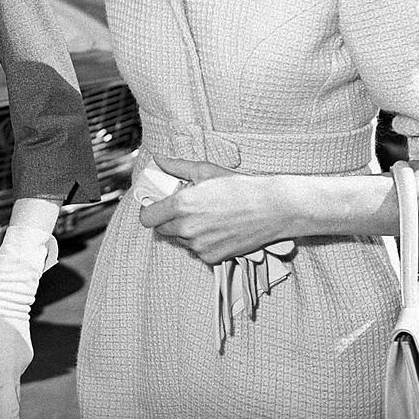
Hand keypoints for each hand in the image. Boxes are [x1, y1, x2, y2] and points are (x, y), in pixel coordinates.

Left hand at [137, 155, 290, 264]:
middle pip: (162, 230)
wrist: (270, 209)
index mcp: (182, 205)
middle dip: (168, 220)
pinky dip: (202, 242)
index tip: (157, 205)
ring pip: (180, 240)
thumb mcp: (206, 170)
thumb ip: (176, 166)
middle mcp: (187, 229)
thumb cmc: (238, 186)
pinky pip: (197, 251)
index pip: (147, 218)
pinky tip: (217, 228)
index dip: (150, 210)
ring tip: (206, 216)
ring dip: (186, 231)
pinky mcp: (212, 258)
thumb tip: (158, 159)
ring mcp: (199, 247)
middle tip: (185, 208)